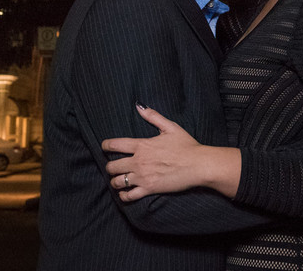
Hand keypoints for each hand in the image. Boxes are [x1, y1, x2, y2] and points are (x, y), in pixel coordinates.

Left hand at [102, 105, 239, 200]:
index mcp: (142, 145)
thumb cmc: (186, 145)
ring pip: (117, 182)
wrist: (198, 165)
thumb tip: (139, 106)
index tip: (104, 147)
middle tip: (112, 167)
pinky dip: (123, 196)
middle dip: (109, 167)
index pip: (114, 145)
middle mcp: (138, 161)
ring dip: (115, 181)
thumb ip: (153, 116)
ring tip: (117, 180)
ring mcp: (143, 176)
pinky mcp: (149, 189)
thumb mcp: (170, 127)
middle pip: (111, 166)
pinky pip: (129, 196)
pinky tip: (124, 193)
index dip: (105, 146)